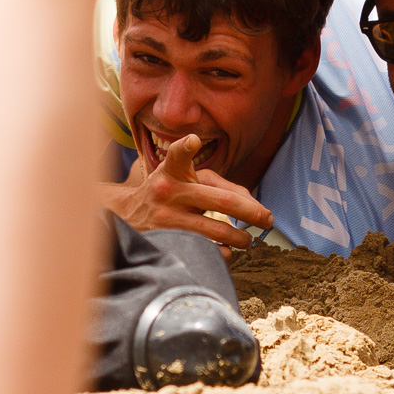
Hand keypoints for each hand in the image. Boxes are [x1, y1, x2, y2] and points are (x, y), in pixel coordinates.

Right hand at [99, 134, 274, 257]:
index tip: (194, 141)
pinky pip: (206, 251)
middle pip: (222, 202)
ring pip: (217, 231)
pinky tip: (226, 250)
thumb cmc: (167, 193)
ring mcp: (166, 220)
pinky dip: (223, 253)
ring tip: (246, 239)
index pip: (178, 156)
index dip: (186, 147)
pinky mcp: (167, 242)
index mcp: (173, 171)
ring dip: (240, 238)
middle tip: (267, 220)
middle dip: (252, 213)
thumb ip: (218, 184)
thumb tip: (252, 203)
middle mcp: (168, 192)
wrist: (126, 216)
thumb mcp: (182, 177)